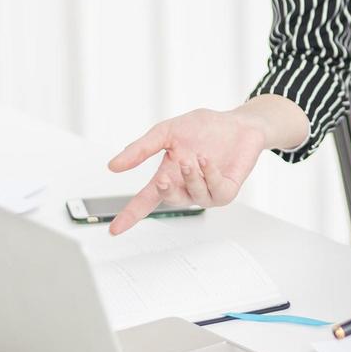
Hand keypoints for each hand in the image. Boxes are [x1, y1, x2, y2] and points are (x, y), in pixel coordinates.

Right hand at [104, 95, 307, 234]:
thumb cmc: (204, 128)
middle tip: (163, 177)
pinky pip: (216, 191)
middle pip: (169, 201)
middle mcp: (187, 188)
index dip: (130, 215)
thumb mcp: (166, 133)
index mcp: (169, 176)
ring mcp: (208, 192)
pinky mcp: (227, 191)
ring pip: (194, 197)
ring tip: (190, 158)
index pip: (145, 201)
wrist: (237, 122)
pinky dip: (209, 175)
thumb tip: (113, 166)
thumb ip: (141, 149)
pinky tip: (207, 160)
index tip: (114, 230)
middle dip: (166, 191)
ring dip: (190, 177)